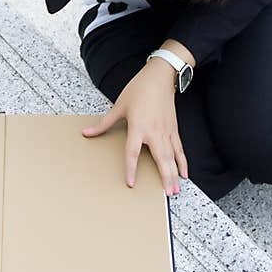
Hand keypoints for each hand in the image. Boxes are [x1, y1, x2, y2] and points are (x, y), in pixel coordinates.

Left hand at [81, 59, 188, 195]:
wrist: (160, 77)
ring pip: (172, 157)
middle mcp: (154, 132)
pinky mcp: (174, 129)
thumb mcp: (119, 106)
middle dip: (165, 178)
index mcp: (139, 127)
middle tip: (167, 194)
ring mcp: (166, 131)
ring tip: (176, 190)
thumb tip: (87, 132)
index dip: (131, 168)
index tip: (131, 183)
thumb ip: (104, 123)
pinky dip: (182, 161)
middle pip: (160, 159)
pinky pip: (179, 149)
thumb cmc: (139, 89)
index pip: (133, 152)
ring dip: (174, 174)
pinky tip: (184, 173)